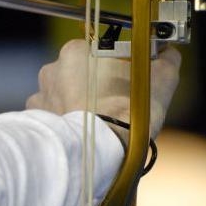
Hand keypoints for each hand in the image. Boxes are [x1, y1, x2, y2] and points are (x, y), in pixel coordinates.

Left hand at [26, 40, 180, 138]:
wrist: (100, 153)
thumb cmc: (128, 113)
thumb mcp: (159, 81)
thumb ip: (166, 60)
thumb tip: (169, 53)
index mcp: (77, 51)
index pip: (98, 52)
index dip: (115, 67)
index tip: (126, 83)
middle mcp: (53, 69)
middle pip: (78, 72)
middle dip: (93, 85)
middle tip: (113, 104)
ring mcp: (41, 95)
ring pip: (63, 94)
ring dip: (77, 104)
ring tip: (95, 122)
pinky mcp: (36, 120)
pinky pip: (51, 116)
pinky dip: (63, 122)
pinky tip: (79, 132)